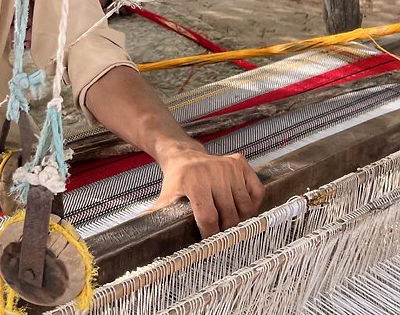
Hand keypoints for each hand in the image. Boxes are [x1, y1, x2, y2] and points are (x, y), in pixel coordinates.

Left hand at [148, 141, 263, 237]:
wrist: (185, 156)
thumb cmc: (176, 182)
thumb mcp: (165, 198)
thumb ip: (157, 217)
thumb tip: (142, 235)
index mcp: (194, 181)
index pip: (208, 218)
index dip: (210, 235)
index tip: (209, 243)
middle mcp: (214, 171)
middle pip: (228, 215)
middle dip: (225, 230)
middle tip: (220, 235)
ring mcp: (229, 166)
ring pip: (244, 207)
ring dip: (239, 219)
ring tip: (229, 222)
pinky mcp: (241, 164)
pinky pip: (256, 192)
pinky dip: (252, 204)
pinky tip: (240, 208)